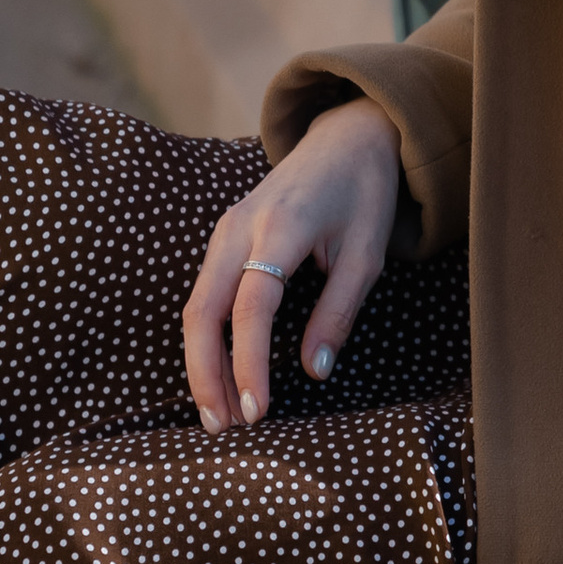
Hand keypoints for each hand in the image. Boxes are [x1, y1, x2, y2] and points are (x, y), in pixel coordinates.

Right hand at [183, 94, 403, 427]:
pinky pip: (203, 294)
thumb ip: (339, 312)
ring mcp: (225, 229)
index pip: (251, 308)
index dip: (249, 364)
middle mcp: (240, 226)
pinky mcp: (224, 237)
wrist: (347, 135)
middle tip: (224, 427)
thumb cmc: (364, 193)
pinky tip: (218, 372)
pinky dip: (205, 337)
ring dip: (201, 361)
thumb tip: (315, 373)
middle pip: (203, 310)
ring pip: (196, 305)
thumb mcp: (367, 253)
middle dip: (206, 373)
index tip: (258, 411)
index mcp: (281, 227)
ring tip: (219, 414)